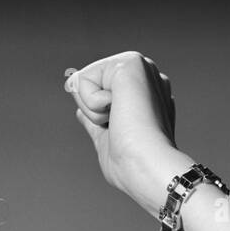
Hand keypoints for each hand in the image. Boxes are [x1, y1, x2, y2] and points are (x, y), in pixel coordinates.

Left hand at [67, 50, 193, 217]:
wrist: (147, 168)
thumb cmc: (132, 165)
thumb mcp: (107, 140)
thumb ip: (96, 123)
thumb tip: (81, 112)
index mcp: (142, 93)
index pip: (95, 95)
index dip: (96, 120)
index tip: (122, 134)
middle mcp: (144, 75)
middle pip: (84, 86)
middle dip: (92, 113)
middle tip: (120, 128)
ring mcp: (140, 67)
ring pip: (81, 82)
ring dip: (93, 111)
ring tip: (123, 121)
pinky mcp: (130, 62)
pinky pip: (81, 80)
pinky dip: (92, 104)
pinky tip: (120, 112)